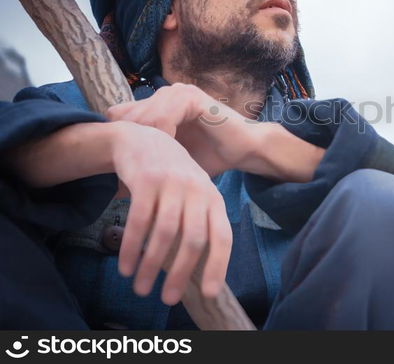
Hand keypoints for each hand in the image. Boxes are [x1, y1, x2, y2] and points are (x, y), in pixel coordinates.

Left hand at [107, 83, 257, 176]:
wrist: (244, 149)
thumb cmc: (209, 158)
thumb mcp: (170, 161)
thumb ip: (144, 166)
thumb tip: (110, 190)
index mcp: (156, 104)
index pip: (118, 115)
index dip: (118, 140)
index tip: (119, 169)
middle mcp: (163, 93)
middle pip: (124, 116)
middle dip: (126, 145)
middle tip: (130, 171)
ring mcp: (177, 92)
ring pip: (141, 118)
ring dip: (144, 145)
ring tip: (148, 168)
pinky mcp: (191, 96)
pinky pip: (163, 118)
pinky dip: (162, 140)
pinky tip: (168, 157)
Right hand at [110, 121, 232, 305]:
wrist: (142, 140)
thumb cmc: (171, 178)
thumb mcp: (193, 195)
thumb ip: (199, 224)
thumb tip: (198, 270)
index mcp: (213, 198)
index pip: (222, 236)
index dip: (218, 266)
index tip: (208, 293)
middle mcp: (197, 190)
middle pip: (193, 240)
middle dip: (181, 274)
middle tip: (167, 300)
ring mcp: (172, 183)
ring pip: (165, 234)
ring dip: (151, 266)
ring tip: (141, 288)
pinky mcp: (147, 180)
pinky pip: (139, 221)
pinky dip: (131, 248)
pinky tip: (125, 267)